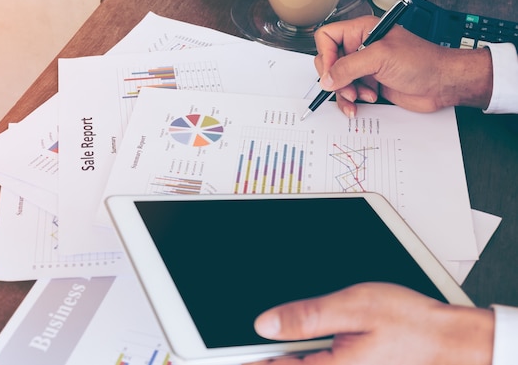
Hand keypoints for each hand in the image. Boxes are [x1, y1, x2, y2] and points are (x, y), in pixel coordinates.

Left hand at [252, 282, 493, 364]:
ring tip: (268, 337)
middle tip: (244, 338)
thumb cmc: (411, 324)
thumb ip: (306, 317)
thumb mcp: (352, 308)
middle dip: (264, 355)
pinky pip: (316, 364)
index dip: (245, 360)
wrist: (449, 341)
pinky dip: (302, 355)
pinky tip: (301, 340)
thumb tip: (265, 324)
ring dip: (284, 355)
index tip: (218, 351)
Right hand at [313, 16, 493, 117]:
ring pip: (337, 81)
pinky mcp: (369, 84)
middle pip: (329, 62)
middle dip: (335, 78)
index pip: (327, 37)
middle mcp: (360, 48)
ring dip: (345, 93)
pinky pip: (348, 94)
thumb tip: (326, 79)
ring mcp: (364, 67)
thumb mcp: (380, 58)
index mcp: (361, 31)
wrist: (442, 83)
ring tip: (359, 97)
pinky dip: (351, 102)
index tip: (332, 72)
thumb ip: (348, 67)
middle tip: (346, 86)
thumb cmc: (422, 61)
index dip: (326, 55)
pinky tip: (363, 102)